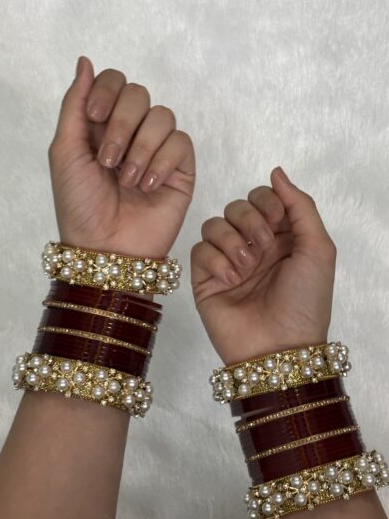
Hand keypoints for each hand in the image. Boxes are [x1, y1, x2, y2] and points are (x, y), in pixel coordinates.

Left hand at [49, 57, 194, 257]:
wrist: (105, 247)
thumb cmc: (80, 205)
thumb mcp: (65, 151)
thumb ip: (74, 105)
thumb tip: (85, 60)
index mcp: (102, 124)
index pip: (114, 82)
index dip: (106, 91)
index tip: (94, 118)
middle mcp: (131, 132)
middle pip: (139, 93)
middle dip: (121, 125)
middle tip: (108, 161)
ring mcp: (158, 149)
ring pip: (163, 115)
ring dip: (141, 148)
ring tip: (128, 180)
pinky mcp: (181, 168)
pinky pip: (181, 142)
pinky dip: (163, 161)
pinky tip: (148, 185)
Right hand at [191, 167, 335, 364]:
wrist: (279, 346)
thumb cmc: (304, 302)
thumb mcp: (318, 248)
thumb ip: (301, 206)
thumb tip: (277, 172)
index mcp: (280, 236)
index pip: (261, 197)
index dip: (266, 201)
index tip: (276, 221)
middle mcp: (253, 245)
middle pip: (236, 206)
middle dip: (250, 222)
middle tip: (263, 249)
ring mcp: (228, 261)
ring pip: (214, 224)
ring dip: (232, 242)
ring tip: (246, 268)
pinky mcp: (205, 278)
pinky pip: (199, 250)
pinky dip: (215, 261)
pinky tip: (230, 280)